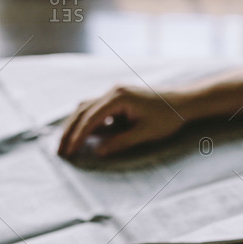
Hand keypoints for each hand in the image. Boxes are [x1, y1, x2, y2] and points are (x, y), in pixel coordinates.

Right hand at [58, 86, 184, 157]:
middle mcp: (112, 91)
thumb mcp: (145, 133)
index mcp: (118, 97)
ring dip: (74, 126)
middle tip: (60, 151)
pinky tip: (81, 136)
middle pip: (82, 111)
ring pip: (85, 108)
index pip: (91, 118)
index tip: (70, 152)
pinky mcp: (117, 99)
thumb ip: (121, 142)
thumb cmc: (167, 117)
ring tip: (65, 144)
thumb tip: (98, 151)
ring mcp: (114, 93)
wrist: (182, 102)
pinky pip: (95, 109)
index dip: (78, 136)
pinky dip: (86, 122)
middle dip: (69, 131)